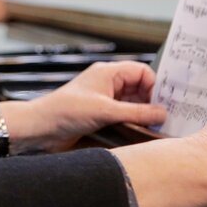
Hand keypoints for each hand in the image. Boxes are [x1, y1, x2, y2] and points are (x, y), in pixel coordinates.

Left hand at [1, 61, 165, 153]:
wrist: (40, 128)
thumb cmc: (65, 112)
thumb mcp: (105, 111)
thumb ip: (137, 112)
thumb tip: (163, 114)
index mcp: (108, 73)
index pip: (142, 72)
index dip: (155, 86)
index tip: (164, 104)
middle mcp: (107, 83)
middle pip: (140, 88)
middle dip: (152, 102)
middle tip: (166, 119)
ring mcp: (104, 99)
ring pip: (133, 103)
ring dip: (143, 114)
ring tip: (155, 129)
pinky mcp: (100, 115)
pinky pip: (124, 115)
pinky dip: (133, 122)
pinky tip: (140, 134)